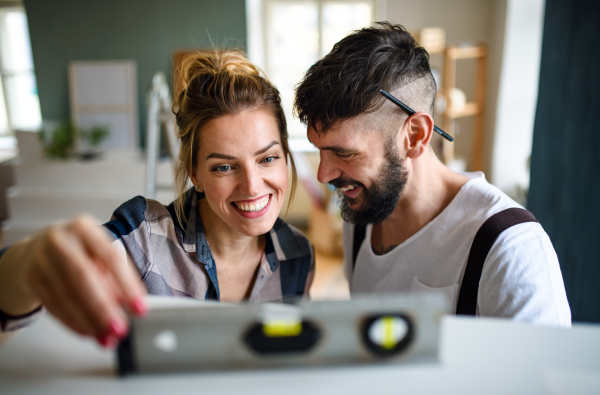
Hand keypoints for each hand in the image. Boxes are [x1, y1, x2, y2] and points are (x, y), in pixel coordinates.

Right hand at [0, 215, 146, 346]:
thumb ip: (115, 277)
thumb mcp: (99, 254)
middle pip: (83, 276)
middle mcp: (61, 240)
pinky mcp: (31, 278)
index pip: (110, 257)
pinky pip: (53, 305)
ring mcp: (41, 259)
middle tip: (120, 329)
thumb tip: (131, 306)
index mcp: (85, 228)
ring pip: (66, 295)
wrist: (37, 249)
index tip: (140, 308)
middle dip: (103, 307)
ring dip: (89, 321)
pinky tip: (87, 331)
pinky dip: (73, 322)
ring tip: (106, 337)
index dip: (127, 284)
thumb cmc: (78, 251)